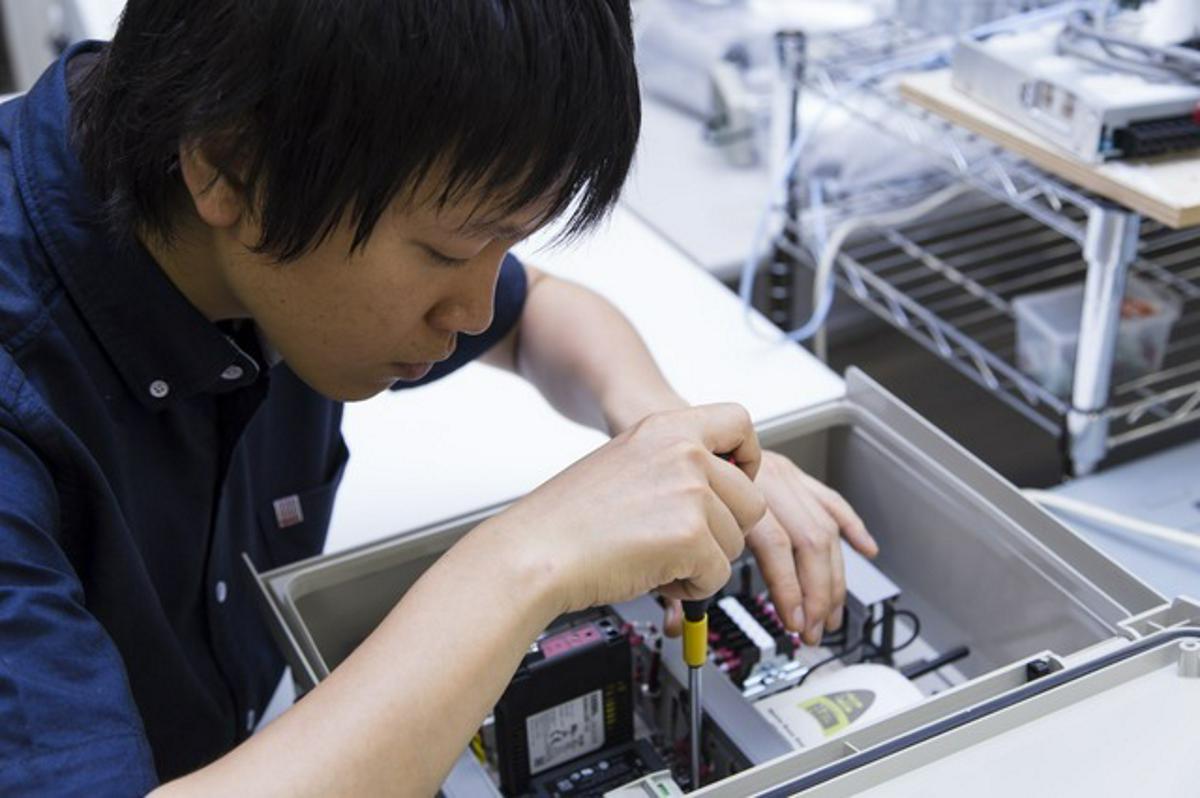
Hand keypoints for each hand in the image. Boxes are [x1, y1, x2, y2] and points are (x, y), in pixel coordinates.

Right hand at [484, 404, 767, 614]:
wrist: (534, 554)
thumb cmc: (567, 520)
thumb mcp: (627, 462)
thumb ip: (675, 463)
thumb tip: (719, 484)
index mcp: (666, 427)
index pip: (740, 422)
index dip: (746, 459)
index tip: (734, 482)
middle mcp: (684, 452)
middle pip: (751, 497)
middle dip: (723, 530)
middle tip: (680, 541)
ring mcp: (690, 491)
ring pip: (738, 540)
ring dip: (704, 560)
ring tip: (656, 556)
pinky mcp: (691, 535)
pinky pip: (719, 575)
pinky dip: (691, 588)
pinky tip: (653, 573)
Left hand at [663, 451, 876, 645]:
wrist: (674, 428)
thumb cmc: (671, 472)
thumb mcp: (669, 520)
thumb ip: (676, 571)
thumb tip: (673, 624)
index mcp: (735, 490)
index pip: (775, 545)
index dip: (790, 588)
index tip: (793, 622)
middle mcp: (765, 479)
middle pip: (809, 539)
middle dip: (818, 592)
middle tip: (812, 629)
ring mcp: (783, 474)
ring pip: (825, 526)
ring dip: (834, 577)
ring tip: (831, 613)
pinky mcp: (793, 472)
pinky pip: (830, 500)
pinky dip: (851, 526)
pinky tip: (864, 550)